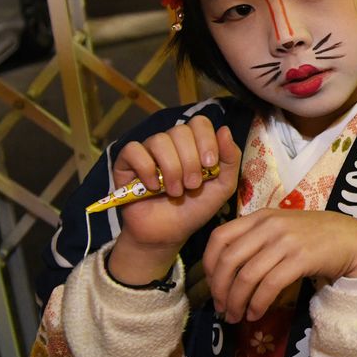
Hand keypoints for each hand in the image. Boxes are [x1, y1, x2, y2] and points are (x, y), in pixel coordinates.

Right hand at [107, 121, 240, 284]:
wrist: (168, 233)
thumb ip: (230, 159)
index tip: (210, 165)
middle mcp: (171, 143)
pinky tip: (154, 188)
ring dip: (172, 169)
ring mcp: (148, 150)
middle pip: (180, 130)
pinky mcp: (126, 162)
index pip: (199, 123)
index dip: (206, 140)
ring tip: (176, 192)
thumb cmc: (195, 208)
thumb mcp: (222, 187)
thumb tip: (225, 129)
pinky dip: (147, 170)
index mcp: (194, 144)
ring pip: (160, 140)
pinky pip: (134, 150)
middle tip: (192, 185)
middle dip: (190, 161)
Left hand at [203, 209, 356, 322]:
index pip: (219, 237)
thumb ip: (255, 239)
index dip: (208, 265)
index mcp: (259, 217)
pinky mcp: (301, 259)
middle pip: (229, 260)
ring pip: (247, 276)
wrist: (350, 238)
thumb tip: (224, 270)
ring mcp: (286, 241)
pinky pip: (270, 285)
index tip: (211, 285)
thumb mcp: (280, 228)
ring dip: (237, 302)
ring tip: (236, 316)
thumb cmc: (313, 236)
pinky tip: (256, 314)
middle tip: (221, 308)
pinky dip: (258, 304)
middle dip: (220, 289)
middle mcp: (269, 226)